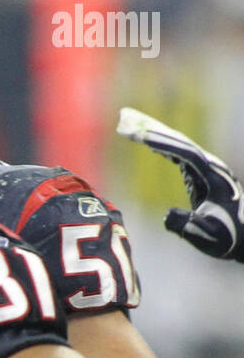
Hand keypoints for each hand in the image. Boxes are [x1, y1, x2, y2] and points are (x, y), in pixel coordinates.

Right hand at [118, 107, 243, 259]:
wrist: (242, 236)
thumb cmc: (226, 236)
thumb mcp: (205, 234)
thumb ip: (185, 224)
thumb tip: (167, 215)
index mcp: (212, 176)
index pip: (185, 153)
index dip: (163, 144)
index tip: (141, 135)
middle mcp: (210, 166)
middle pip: (179, 142)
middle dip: (153, 130)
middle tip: (126, 120)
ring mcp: (206, 169)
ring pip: (178, 145)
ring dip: (155, 135)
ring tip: (130, 126)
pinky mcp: (200, 175)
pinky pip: (179, 155)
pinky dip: (162, 147)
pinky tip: (148, 143)